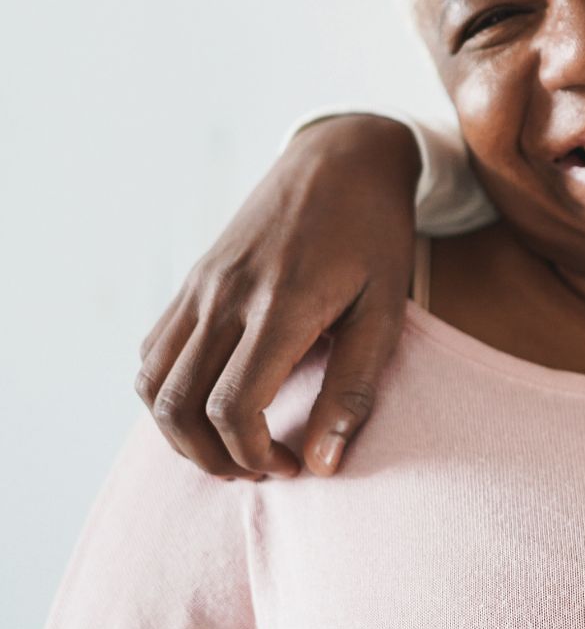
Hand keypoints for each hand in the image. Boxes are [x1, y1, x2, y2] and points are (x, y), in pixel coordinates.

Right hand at [135, 115, 421, 478]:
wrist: (342, 158)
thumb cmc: (375, 235)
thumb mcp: (387, 310)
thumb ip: (355, 389)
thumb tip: (323, 465)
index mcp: (280, 305)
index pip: (232, 407)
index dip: (253, 455)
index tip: (290, 466)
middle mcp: (225, 296)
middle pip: (178, 407)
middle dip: (212, 458)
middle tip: (259, 470)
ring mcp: (200, 286)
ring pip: (152, 385)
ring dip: (181, 433)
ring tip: (233, 448)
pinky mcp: (191, 280)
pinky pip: (153, 351)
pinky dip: (169, 393)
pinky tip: (214, 402)